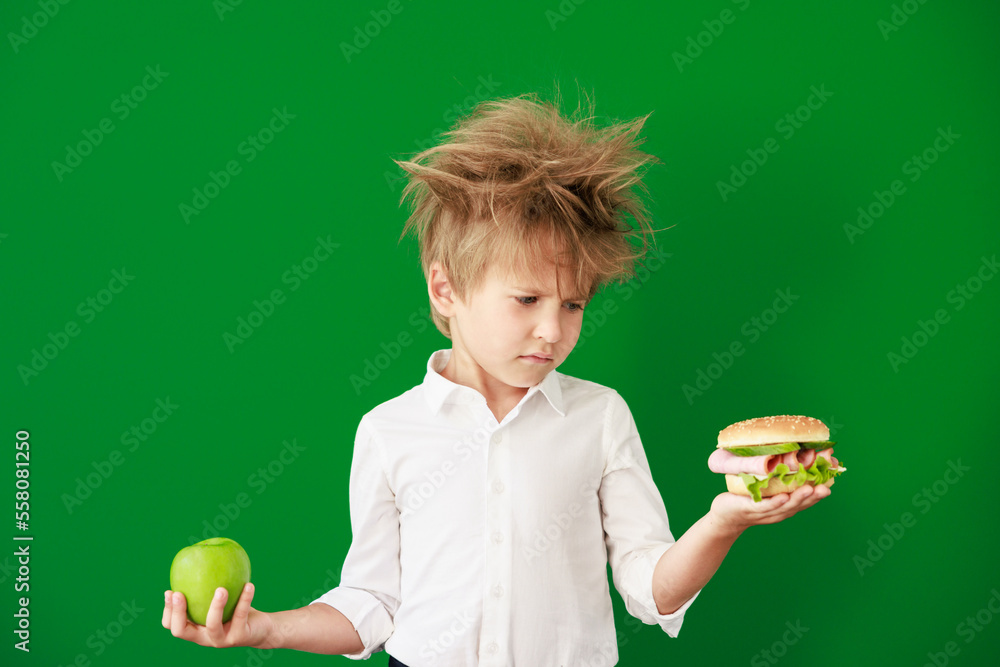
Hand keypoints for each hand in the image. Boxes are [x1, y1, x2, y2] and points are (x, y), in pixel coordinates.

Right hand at [163, 583, 274, 648]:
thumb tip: (195, 555)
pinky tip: (249, 585)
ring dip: (216, 605)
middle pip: (181, 631)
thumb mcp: (218, 599)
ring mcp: (221, 639)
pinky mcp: (240, 636)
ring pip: (213, 625)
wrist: (260, 628)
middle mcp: (204, 637)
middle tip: (179, 593)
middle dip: (178, 612)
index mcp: (195, 629)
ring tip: (221, 589)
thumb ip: (205, 587)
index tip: (170, 591)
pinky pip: (240, 615)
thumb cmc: (234, 609)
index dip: (168, 610)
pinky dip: (245, 599)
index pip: (173, 625)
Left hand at [709, 483, 830, 534]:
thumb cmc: (748, 497)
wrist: (725, 514)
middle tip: (827, 487)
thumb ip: (781, 476)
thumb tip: (794, 452)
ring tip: (810, 489)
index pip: (807, 499)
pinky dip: (775, 503)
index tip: (833, 480)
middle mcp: (780, 511)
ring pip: (786, 506)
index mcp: (786, 505)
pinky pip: (765, 507)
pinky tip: (783, 497)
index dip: (820, 490)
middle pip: (801, 504)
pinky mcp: (752, 510)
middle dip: (815, 496)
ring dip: (799, 498)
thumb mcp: (768, 487)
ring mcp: (767, 512)